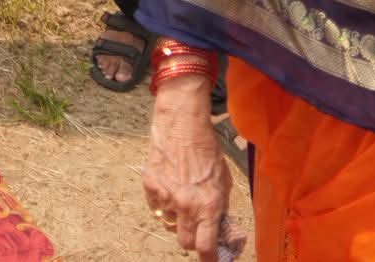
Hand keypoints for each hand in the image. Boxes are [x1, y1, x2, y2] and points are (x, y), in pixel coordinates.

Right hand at [144, 77, 231, 259]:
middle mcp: (185, 206)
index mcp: (208, 206)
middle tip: (197, 228)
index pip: (205, 247)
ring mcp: (165, 196)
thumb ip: (220, 208)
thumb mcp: (224, 181)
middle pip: (184, 242)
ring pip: (168, 224)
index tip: (211, 260)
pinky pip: (156, 207)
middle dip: (192, 239)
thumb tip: (219, 229)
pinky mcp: (150, 185)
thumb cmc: (207, 150)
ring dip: (176, 219)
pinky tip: (169, 187)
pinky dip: (162, 203)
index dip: (209, 258)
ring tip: (182, 200)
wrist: (182, 125)